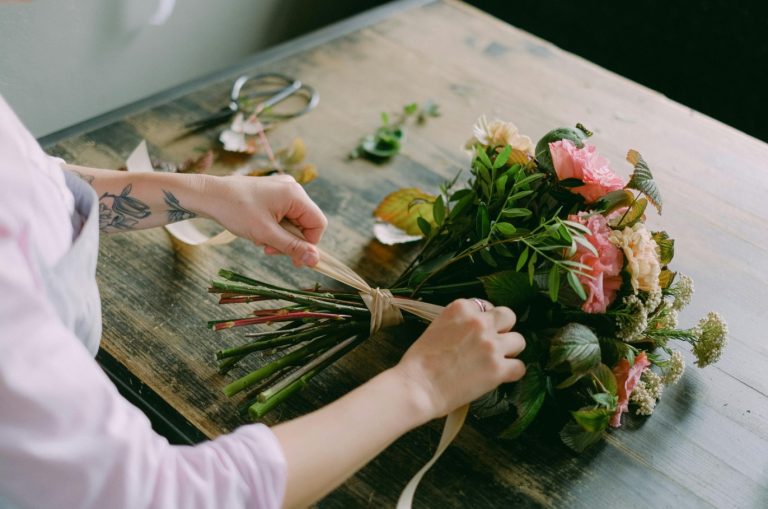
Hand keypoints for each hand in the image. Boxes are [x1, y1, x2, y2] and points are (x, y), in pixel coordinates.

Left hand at [202, 174, 326, 265]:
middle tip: (270, 250)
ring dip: (280, 236)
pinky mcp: (272, 192)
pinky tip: (258, 231)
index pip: (318, 224)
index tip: (293, 258)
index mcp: (295, 194)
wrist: (209, 195)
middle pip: (305, 223)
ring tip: (261, 240)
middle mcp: (292, 188)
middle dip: (289, 241)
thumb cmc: (236, 210)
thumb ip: (292, 247)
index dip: (309, 244)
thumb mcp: (266, 234)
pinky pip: (283, 214)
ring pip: (293, 221)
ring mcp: (282, 189)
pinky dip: (274, 227)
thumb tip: (316, 260)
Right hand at [393, 298, 525, 420]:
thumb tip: (471, 332)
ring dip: (510, 351)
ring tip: (497, 361)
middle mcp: (479, 322)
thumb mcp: (436, 328)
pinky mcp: (498, 368)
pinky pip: (520, 367)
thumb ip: (458, 324)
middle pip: (508, 316)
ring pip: (519, 340)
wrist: (417, 387)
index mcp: (461, 309)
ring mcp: (491, 345)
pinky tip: (500, 377)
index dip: (484, 320)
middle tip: (493, 343)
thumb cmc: (419, 362)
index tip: (479, 331)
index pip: (485, 305)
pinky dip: (512, 373)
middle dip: (503, 329)